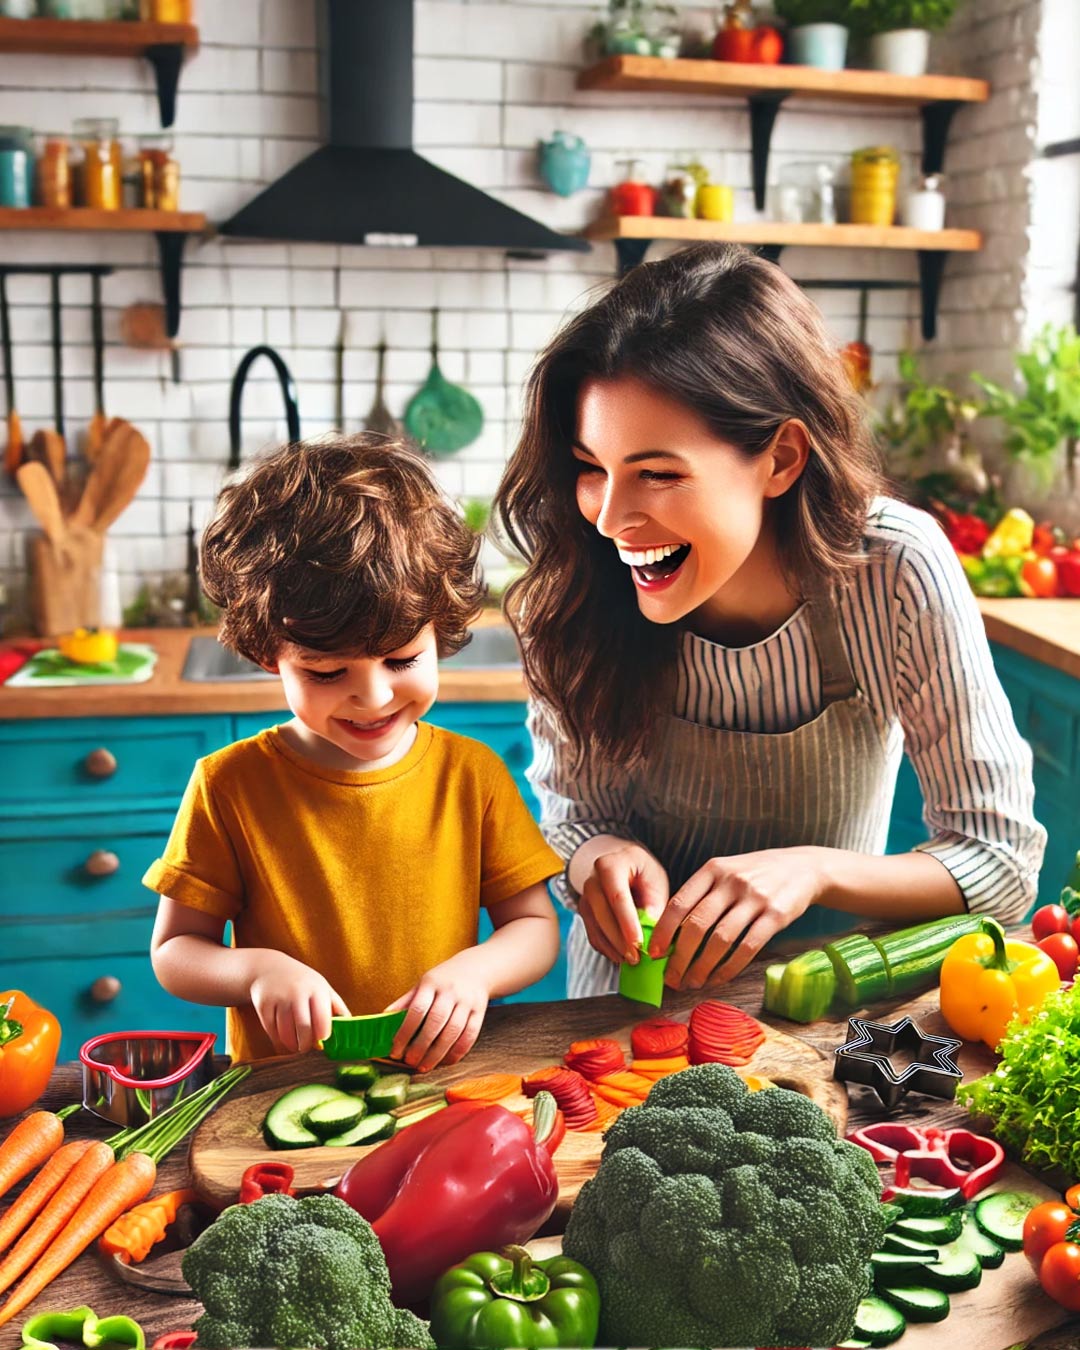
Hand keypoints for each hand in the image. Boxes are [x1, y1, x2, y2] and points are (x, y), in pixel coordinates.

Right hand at [249, 952, 349, 1053]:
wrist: (268, 968)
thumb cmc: (302, 981)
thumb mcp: (322, 987)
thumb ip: (336, 1007)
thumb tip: (349, 1029)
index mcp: (316, 989)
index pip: (322, 1018)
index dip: (323, 1034)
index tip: (323, 1040)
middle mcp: (297, 993)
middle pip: (304, 1029)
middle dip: (306, 1044)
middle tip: (307, 1048)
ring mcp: (279, 999)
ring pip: (286, 1033)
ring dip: (292, 1045)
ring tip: (296, 1045)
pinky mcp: (263, 1006)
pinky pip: (272, 1032)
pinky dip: (278, 1040)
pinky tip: (283, 1039)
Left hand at [384, 949, 491, 1071]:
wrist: (476, 969)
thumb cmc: (443, 980)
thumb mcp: (423, 984)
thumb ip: (405, 1002)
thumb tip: (383, 1019)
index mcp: (431, 983)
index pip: (417, 1009)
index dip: (405, 1032)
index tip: (396, 1049)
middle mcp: (450, 991)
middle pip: (435, 1022)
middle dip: (421, 1045)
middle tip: (410, 1062)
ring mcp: (467, 1002)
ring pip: (453, 1031)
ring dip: (438, 1053)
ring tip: (424, 1067)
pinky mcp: (479, 1012)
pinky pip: (470, 1035)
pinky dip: (457, 1052)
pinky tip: (445, 1061)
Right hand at [579, 842, 668, 965]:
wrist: (624, 866)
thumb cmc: (643, 873)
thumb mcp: (656, 881)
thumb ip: (655, 903)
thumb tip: (650, 928)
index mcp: (610, 865)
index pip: (617, 896)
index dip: (627, 922)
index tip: (638, 943)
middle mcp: (592, 880)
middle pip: (601, 913)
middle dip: (619, 939)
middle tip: (636, 958)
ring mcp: (585, 897)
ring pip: (595, 927)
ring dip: (613, 947)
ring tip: (632, 960)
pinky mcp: (584, 914)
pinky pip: (593, 935)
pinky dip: (607, 948)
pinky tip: (621, 956)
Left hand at [649, 846, 823, 989]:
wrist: (804, 867)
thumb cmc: (756, 873)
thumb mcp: (726, 870)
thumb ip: (702, 893)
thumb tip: (671, 932)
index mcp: (713, 869)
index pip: (679, 902)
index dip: (664, 931)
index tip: (654, 953)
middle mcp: (731, 881)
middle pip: (697, 925)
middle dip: (680, 957)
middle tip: (672, 978)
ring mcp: (755, 897)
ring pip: (720, 940)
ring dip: (703, 967)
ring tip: (693, 982)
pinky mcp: (776, 915)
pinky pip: (747, 948)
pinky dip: (729, 968)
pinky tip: (719, 979)